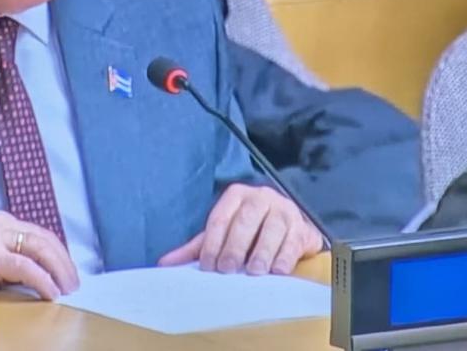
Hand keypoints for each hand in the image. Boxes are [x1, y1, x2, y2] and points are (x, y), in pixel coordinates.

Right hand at [0, 211, 78, 300]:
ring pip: (40, 249)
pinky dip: (43, 280)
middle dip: (64, 261)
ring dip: (59, 270)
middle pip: (44, 238)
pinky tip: (50, 292)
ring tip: (67, 288)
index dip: (59, 253)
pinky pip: (25, 268)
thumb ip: (10, 259)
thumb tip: (42, 275)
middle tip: (74, 282)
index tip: (69, 271)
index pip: (40, 234)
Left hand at [157, 183, 321, 275]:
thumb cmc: (251, 231)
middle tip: (227, 269)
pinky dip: (283, 257)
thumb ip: (198, 247)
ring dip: (261, 252)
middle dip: (235, 246)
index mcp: (236, 196)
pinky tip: (276, 271)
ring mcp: (283, 210)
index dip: (213, 242)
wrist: (290, 228)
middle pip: (246, 221)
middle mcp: (261, 197)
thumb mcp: (223, 234)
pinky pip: (292, 241)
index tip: (208, 265)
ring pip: (271, 229)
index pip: (221, 218)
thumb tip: (165, 264)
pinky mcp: (301, 226)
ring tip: (253, 271)